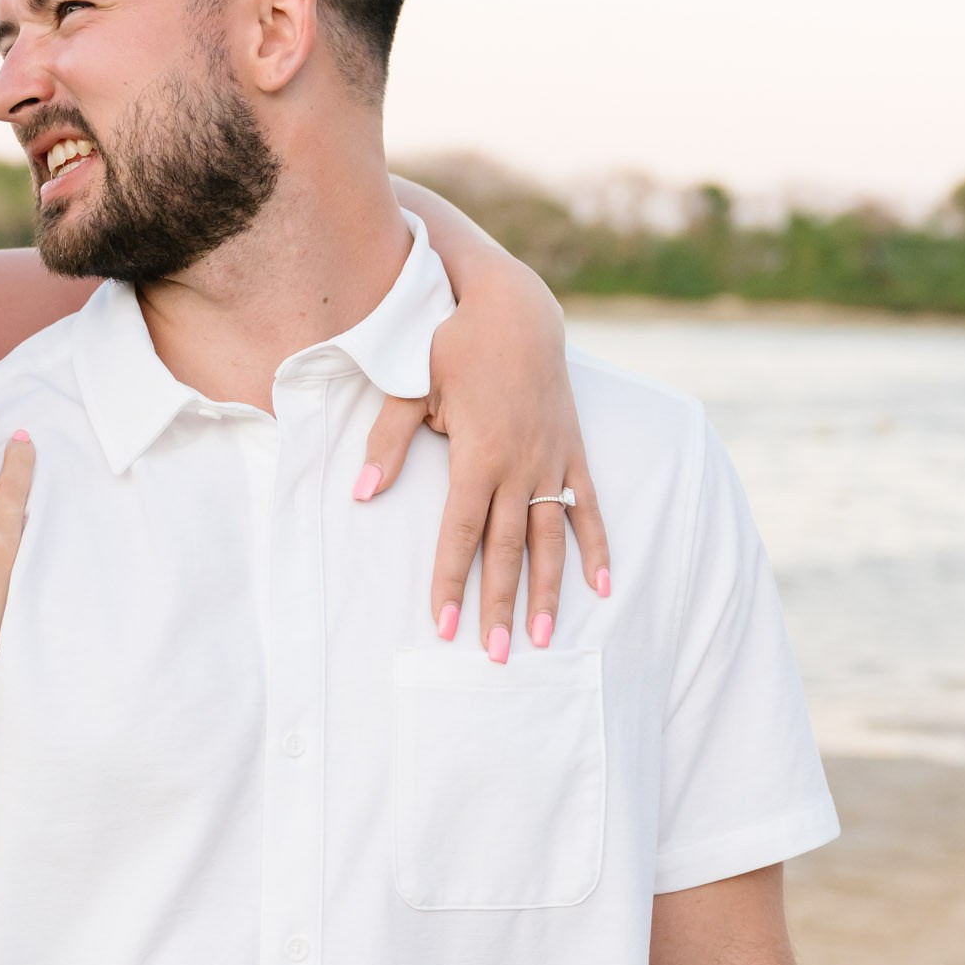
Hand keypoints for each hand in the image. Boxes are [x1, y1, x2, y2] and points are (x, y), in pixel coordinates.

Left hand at [360, 280, 611, 658]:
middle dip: (497, 604)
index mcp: (479, 453)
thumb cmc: (453, 344)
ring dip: (547, 590)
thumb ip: (388, 441)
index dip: (450, 580)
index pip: (460, 532)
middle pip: (507, 549)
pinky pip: (588, 508)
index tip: (442, 625)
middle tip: (492, 656)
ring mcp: (553, 461)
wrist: (517, 309)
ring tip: (540, 638)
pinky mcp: (573, 452)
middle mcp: (521, 465)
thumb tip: (363, 492)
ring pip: (550, 538)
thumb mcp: (410, 383)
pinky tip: (600, 587)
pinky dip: (594, 547)